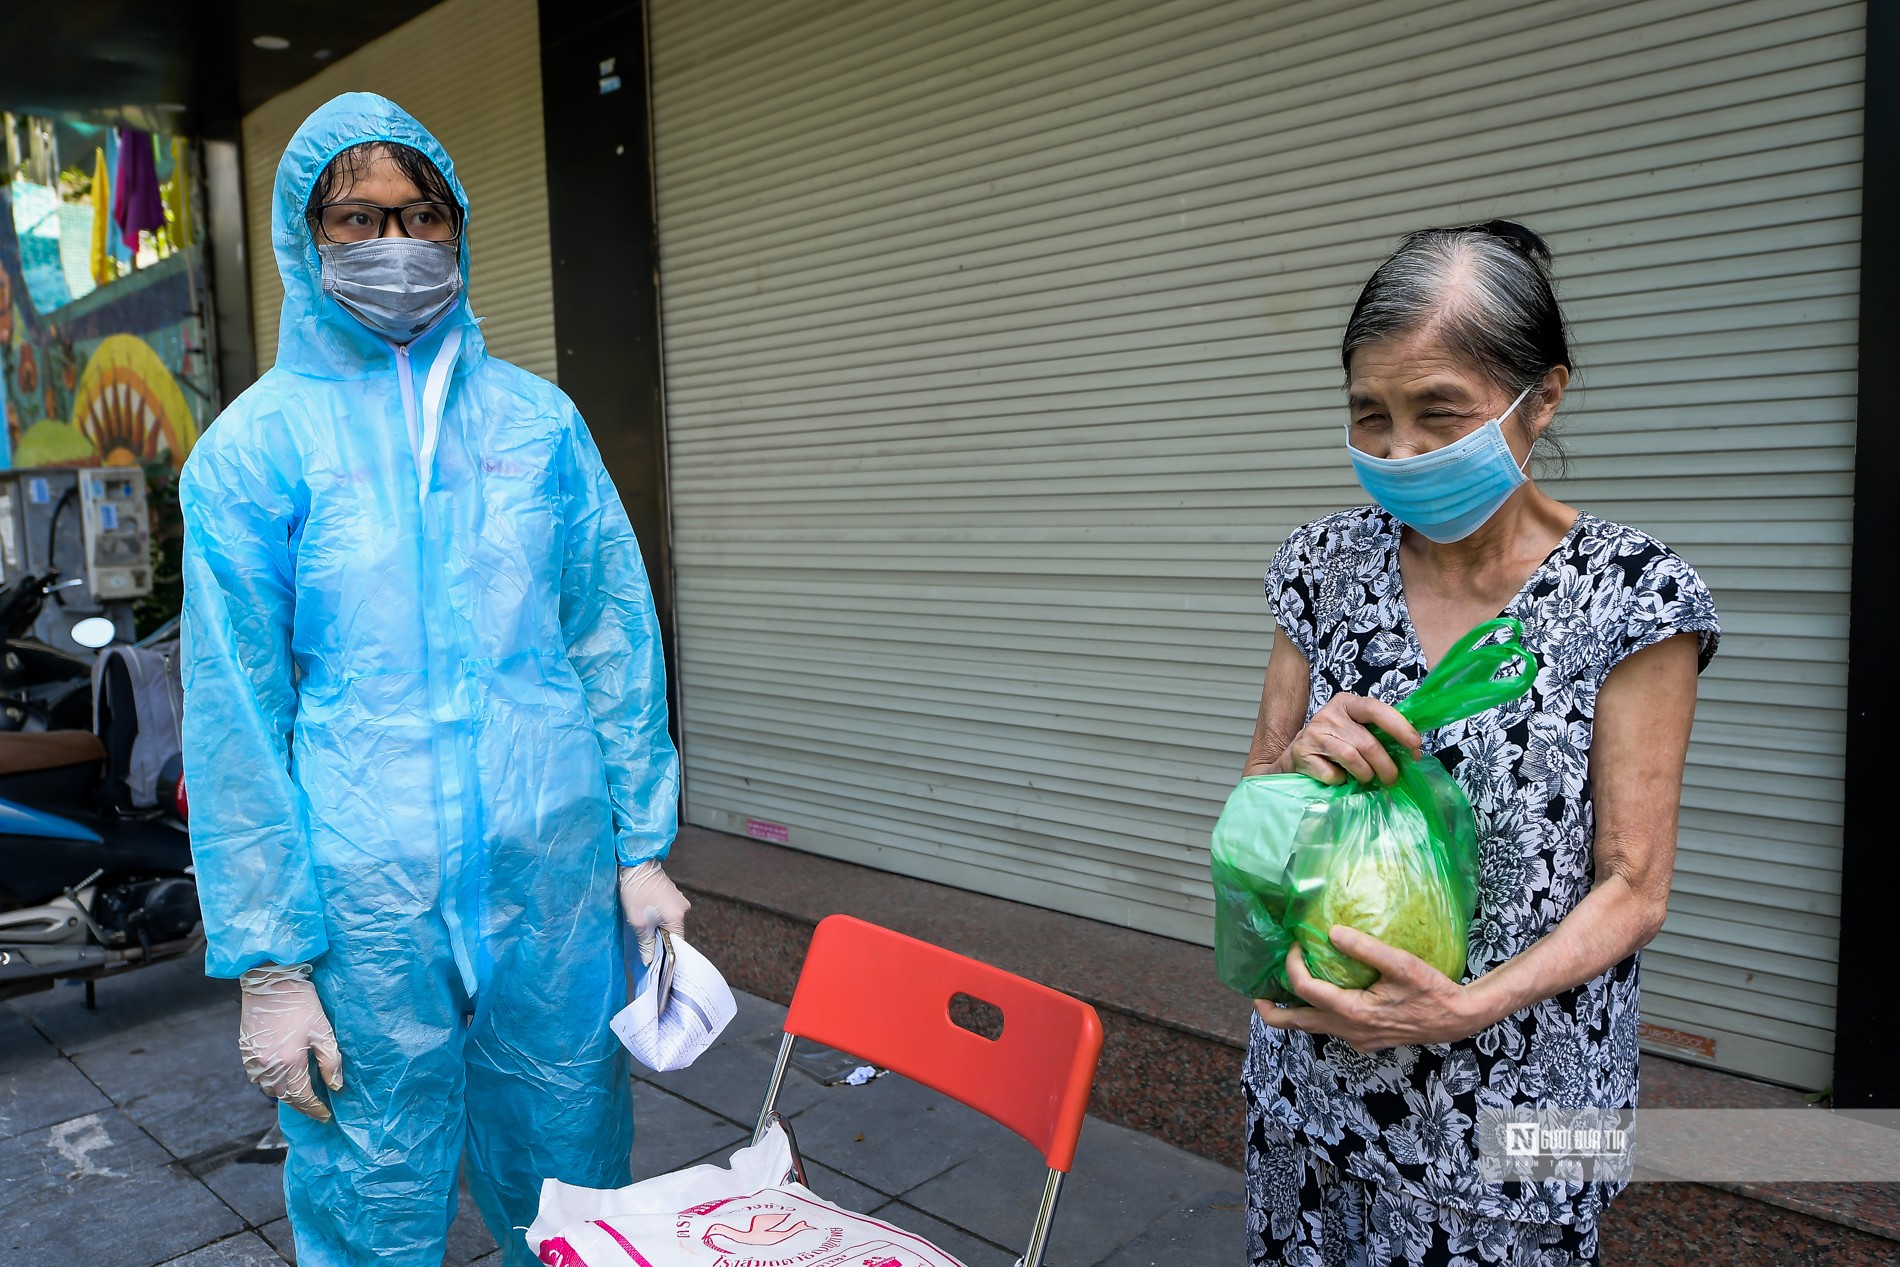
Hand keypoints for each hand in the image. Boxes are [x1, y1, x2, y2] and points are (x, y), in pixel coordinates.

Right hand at [238, 963, 342, 1121]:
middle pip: (285, 1097)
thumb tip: (336, 1085)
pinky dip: (270, 1081)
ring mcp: (253, 1060)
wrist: (270, 981)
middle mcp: (268, 1066)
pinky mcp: (245, 1051)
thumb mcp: (323, 1031)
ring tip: (300, 1091)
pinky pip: (257, 1076)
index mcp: (289, 1062)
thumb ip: (330, 1061)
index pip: (303, 1097)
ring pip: (269, 1089)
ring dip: (285, 1093)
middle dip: (301, 1104)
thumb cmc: (301, 1003)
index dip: (315, 1109)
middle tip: (315, 1106)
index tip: (326, 1115)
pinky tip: (281, 1075)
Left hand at [618, 860, 690, 964]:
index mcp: (677, 917)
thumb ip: (646, 944)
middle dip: (660, 938)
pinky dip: (659, 916)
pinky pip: (668, 912)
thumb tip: (649, 961)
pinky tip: (646, 914)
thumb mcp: (638, 923)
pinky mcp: (673, 895)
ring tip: (643, 925)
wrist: (636, 864)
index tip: (655, 959)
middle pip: (674, 932)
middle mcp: (684, 909)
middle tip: (645, 942)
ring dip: (658, 926)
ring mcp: (679, 900)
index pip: (677, 943)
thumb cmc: (636, 892)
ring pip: (670, 922)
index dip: (667, 952)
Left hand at [1253, 927, 1485, 1051]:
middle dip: (1271, 1011)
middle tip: (1255, 994)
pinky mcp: (1366, 1040)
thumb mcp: (1402, 964)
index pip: (1306, 990)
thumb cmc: (1433, 990)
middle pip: (1296, 1025)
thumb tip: (1333, 932)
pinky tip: (1324, 994)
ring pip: (1314, 1028)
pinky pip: (1332, 1028)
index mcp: (1354, 1012)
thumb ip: (1367, 948)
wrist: (1458, 1019)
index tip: (1295, 944)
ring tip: (1284, 990)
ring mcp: (1357, 1039)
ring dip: (1296, 1011)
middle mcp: (1349, 1030)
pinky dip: (1318, 1014)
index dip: (1292, 965)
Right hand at [1276, 693, 1420, 785]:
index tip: (1416, 746)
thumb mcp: (1354, 729)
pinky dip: (1341, 781)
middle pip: (1367, 743)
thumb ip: (1378, 734)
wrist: (1295, 755)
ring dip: (1366, 775)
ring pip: (1353, 759)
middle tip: (1392, 779)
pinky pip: (1333, 774)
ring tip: (1367, 780)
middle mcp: (1330, 715)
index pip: (1376, 709)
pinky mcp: (1303, 754)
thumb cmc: (1334, 743)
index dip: (1399, 727)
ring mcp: (1314, 734)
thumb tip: (1413, 753)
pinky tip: (1339, 778)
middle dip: (1386, 766)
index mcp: (1347, 703)